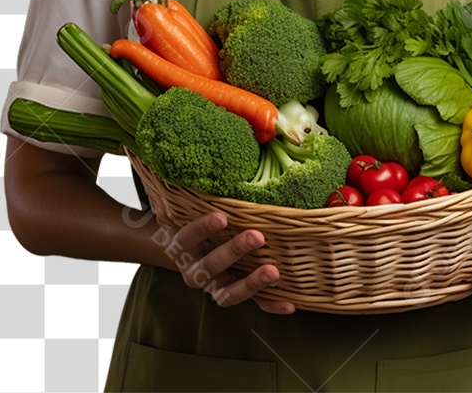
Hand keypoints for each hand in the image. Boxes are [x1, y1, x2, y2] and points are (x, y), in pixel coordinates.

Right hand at [156, 210, 295, 315]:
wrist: (188, 253)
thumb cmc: (196, 221)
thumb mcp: (191, 209)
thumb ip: (202, 196)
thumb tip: (228, 165)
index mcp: (181, 246)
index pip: (187, 238)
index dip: (202, 228)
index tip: (222, 217)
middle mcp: (194, 270)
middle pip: (210, 266)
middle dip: (234, 251)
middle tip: (257, 236)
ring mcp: (214, 286)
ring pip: (228, 293)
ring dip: (252, 283)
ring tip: (274, 272)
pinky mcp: (235, 294)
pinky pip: (253, 304)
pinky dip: (271, 304)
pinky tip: (290, 303)